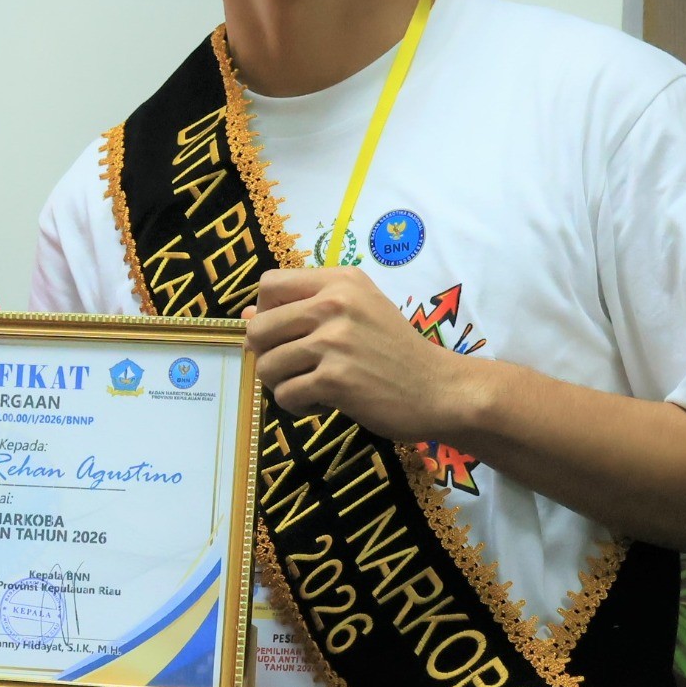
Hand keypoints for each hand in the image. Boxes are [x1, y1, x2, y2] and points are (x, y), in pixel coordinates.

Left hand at [246, 267, 475, 442]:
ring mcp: (335, 342)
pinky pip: (285, 395)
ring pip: (267, 365)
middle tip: (293, 367)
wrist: (440, 390)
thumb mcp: (355, 313)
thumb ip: (302, 308)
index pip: (269, 285)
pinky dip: (296, 405)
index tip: (284, 333)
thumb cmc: (394, 351)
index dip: (265, 312)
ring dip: (281, 384)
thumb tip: (244, 318)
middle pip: (259, 328)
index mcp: (339, 281)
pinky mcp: (336, 380)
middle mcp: (335, 304)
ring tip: (309, 386)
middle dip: (267, 354)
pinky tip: (321, 402)